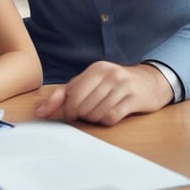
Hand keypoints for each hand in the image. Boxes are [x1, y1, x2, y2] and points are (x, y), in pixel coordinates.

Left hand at [33, 61, 174, 125]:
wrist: (150, 82)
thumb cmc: (114, 84)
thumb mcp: (92, 82)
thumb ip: (66, 93)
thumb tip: (39, 109)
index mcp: (96, 69)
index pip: (72, 91)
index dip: (66, 107)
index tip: (66, 114)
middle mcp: (109, 75)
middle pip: (83, 104)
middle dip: (80, 114)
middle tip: (84, 114)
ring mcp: (123, 86)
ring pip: (96, 112)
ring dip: (93, 118)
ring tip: (98, 113)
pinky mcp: (134, 99)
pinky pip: (111, 117)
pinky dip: (106, 120)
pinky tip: (109, 115)